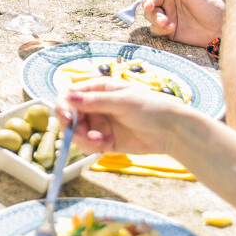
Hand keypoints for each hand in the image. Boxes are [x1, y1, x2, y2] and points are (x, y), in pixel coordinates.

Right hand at [53, 79, 192, 156]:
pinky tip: (108, 144)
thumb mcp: (123, 101)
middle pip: (69, 116)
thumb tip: (68, 97)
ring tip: (101, 141)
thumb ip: (95, 101)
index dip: (63, 106)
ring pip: (76, 133)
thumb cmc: (151, 108)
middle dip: (73, 127)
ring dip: (84, 139)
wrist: (172, 131)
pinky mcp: (103, 140)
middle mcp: (95, 106)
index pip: (69, 95)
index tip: (66, 118)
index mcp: (98, 89)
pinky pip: (88, 145)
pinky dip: (93, 146)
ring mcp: (98, 123)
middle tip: (85, 135)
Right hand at [139, 0, 223, 46]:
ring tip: (165, 21)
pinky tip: (171, 28)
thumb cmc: (211, 6)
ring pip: (149, 15)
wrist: (219, 28)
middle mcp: (168, 1)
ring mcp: (168, 15)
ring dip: (154, 17)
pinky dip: (160, 29)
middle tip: (151, 7)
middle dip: (147, 3)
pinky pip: (155, 29)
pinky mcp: (168, 30)